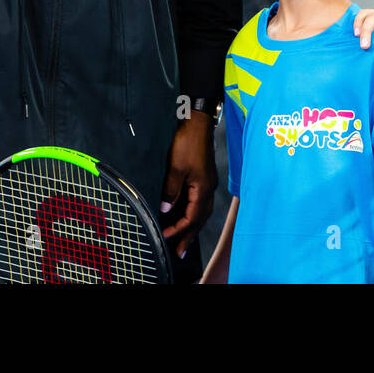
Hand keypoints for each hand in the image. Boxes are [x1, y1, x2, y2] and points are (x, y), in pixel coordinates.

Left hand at [159, 112, 216, 258]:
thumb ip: (171, 190)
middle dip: (189, 236)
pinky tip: (186, 215)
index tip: (165, 235)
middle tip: (180, 252)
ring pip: (201, 211)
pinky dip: (192, 213)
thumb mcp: (176, 167)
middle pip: (200, 219)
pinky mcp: (204, 176)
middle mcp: (208, 188)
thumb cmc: (188, 141)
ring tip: (184, 240)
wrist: (198, 122)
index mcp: (203, 188)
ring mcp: (208, 182)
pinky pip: (199, 201)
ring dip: (192, 227)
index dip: (178, 228)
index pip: (191, 216)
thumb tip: (166, 209)